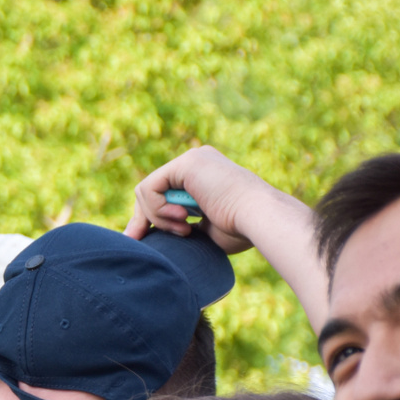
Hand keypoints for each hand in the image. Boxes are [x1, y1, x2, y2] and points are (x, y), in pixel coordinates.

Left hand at [125, 146, 277, 255]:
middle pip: (150, 190)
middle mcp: (196, 163)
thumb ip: (181, 225)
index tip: (144, 239)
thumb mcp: (204, 230)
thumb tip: (151, 234)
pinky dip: (157, 209)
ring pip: (147, 191)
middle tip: (141, 239)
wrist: (259, 219)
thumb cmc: (240, 230)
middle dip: (142, 218)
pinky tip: (181, 218)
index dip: (149, 217)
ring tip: (185, 229)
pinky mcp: (187, 163)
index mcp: (203, 177)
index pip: (163, 194)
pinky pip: (149, 187)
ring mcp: (192, 160)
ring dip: (158, 218)